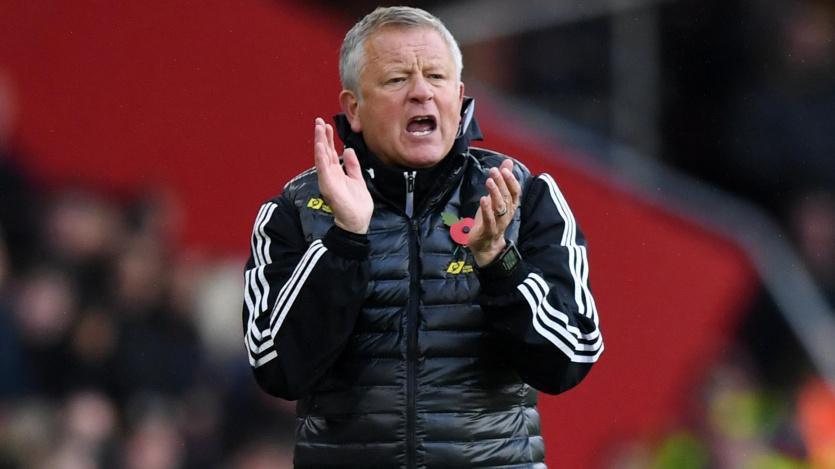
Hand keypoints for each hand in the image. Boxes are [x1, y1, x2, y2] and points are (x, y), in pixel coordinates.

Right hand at [313, 117, 373, 233]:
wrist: (357, 221)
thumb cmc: (356, 205)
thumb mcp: (358, 179)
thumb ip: (353, 165)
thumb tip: (349, 150)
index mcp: (337, 173)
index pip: (331, 152)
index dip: (329, 138)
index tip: (327, 125)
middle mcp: (330, 174)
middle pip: (324, 151)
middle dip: (322, 136)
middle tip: (318, 120)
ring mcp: (328, 179)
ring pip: (321, 156)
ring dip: (319, 141)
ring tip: (318, 127)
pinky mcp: (328, 185)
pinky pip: (323, 168)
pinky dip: (321, 156)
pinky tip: (320, 145)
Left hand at [467, 159, 521, 265]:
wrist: (485, 245)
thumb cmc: (491, 219)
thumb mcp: (495, 198)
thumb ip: (502, 180)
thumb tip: (508, 162)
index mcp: (510, 206)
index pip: (515, 191)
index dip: (511, 180)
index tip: (505, 168)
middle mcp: (507, 214)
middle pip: (506, 197)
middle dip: (501, 183)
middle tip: (494, 171)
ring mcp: (498, 223)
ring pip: (500, 207)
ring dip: (495, 193)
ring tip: (489, 181)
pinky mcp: (488, 230)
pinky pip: (490, 219)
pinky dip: (487, 209)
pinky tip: (483, 199)